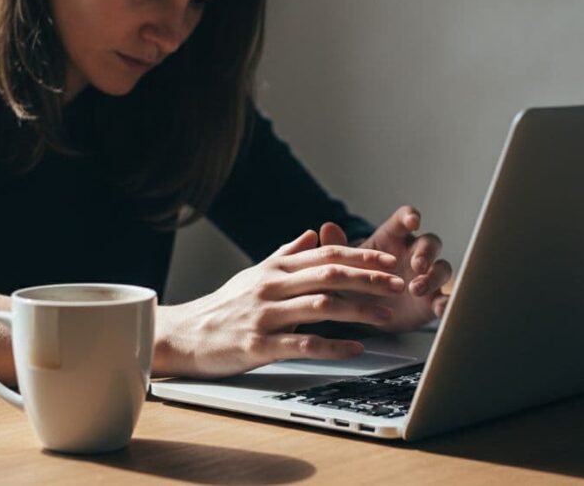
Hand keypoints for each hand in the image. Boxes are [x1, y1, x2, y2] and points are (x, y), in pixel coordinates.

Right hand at [154, 229, 408, 377]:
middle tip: (398, 284)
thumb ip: (287, 253)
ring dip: (358, 311)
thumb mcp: (254, 273)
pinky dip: (333, 346)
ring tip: (386, 316)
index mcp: (275, 268)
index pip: (325, 255)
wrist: (184, 335)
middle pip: (329, 275)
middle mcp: (272, 286)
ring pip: (321, 306)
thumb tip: (312, 233)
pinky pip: (303, 343)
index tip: (389, 261)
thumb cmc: (223, 305)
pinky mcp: (259, 344)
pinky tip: (354, 349)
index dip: (360, 256)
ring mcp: (266, 315)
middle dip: (368, 278)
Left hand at [320, 205, 451, 331]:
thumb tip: (326, 227)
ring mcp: (426, 277)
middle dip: (426, 251)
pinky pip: (446, 298)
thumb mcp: (343, 267)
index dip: (411, 217)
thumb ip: (336, 249)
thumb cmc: (357, 280)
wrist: (363, 314)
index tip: (413, 221)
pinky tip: (441, 308)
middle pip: (430, 242)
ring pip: (442, 268)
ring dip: (434, 276)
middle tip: (417, 264)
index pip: (404, 220)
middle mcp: (413, 254)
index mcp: (392, 239)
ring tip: (416, 289)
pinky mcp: (432, 301)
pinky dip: (447, 302)